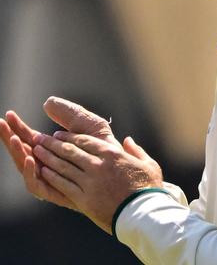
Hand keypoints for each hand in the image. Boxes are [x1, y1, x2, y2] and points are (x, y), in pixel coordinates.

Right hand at [0, 96, 120, 207]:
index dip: (18, 126)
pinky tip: (31, 158)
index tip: (9, 114)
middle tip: (1, 123)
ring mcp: (52, 179)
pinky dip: (31, 173)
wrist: (124, 172)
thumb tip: (46, 102)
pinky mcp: (58, 193)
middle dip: (9, 137)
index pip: (30, 137)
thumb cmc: (108, 150)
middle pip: (22, 151)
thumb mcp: (90, 126)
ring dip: (17, 152)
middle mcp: (49, 164)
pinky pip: (37, 186)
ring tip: (14, 137)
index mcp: (54, 149)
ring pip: (26, 168)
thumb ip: (70, 114)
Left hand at [33, 132, 162, 233]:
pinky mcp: (83, 198)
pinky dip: (52, 176)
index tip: (59, 134)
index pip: (85, 141)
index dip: (69, 137)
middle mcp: (98, 165)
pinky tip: (44, 171)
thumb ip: (136, 150)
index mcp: (113, 154)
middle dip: (53, 144)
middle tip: (41, 139)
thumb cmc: (149, 188)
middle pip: (70, 151)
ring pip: (63, 166)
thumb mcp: (148, 165)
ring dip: (48, 157)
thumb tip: (128, 140)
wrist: (142, 213)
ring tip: (36, 151)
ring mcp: (89, 182)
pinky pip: (63, 184)